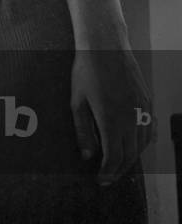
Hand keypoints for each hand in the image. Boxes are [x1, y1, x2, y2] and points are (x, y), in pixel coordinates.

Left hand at [70, 46, 153, 185]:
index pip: (114, 158)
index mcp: (112, 121)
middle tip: (108, 176)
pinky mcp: (147, 103)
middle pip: (130, 156)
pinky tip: (135, 145)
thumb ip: (83, 130)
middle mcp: (132, 120)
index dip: (108, 173)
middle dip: (119, 170)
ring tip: (119, 163)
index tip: (100, 180)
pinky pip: (151, 131)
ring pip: (143, 146)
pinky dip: (144, 144)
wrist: (105, 46)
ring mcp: (143, 112)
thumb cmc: (86, 71)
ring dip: (132, 158)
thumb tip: (88, 155)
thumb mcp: (77, 100)